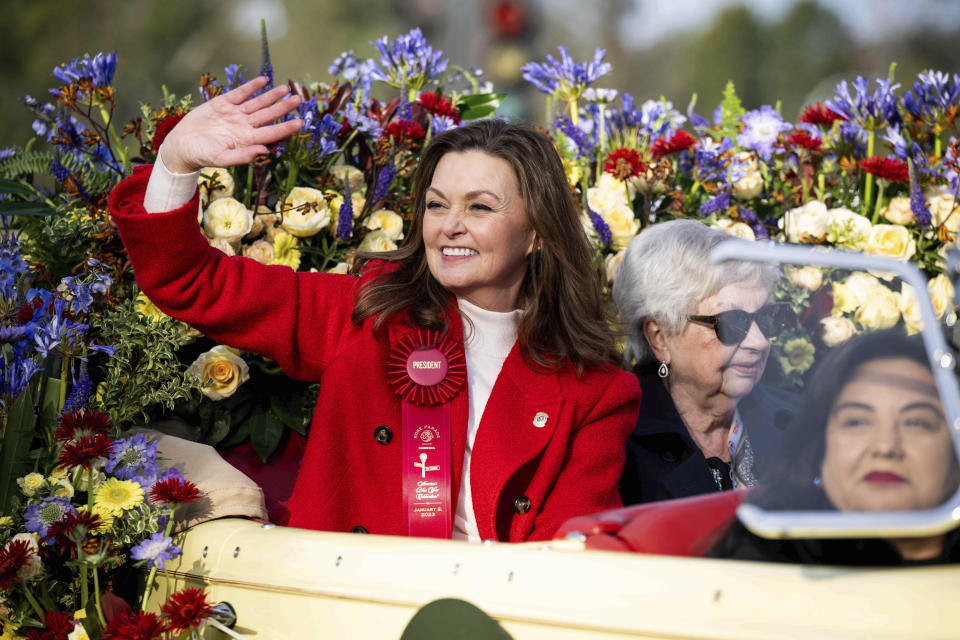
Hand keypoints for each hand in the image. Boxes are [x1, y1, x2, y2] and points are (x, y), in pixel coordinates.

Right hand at [160, 76, 302, 173]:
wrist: (182, 146)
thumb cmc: (202, 156)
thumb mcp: (222, 159)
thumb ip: (243, 156)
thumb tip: (265, 151)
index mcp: (247, 140)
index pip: (271, 133)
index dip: (286, 128)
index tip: (300, 122)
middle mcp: (244, 126)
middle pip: (269, 115)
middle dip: (283, 107)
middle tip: (299, 99)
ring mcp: (234, 114)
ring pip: (257, 103)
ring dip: (271, 95)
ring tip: (285, 88)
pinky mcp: (222, 104)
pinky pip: (240, 93)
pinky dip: (251, 87)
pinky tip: (262, 80)